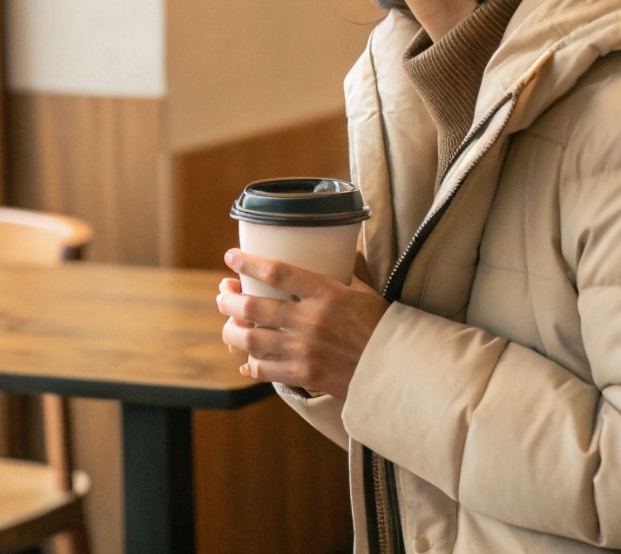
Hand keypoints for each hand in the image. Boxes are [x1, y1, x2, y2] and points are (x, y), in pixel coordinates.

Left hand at [216, 249, 387, 399]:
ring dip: (231, 330)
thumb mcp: (365, 292)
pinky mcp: (305, 376)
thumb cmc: (383, 327)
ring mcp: (305, 350)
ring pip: (251, 339)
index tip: (230, 257)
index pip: (277, 272)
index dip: (248, 263)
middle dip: (229, 298)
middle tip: (223, 293)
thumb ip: (348, 271)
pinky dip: (250, 364)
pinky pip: (265, 369)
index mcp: (327, 293)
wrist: (397, 370)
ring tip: (229, 324)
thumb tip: (343, 245)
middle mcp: (311, 320)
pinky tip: (246, 360)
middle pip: (254, 306)